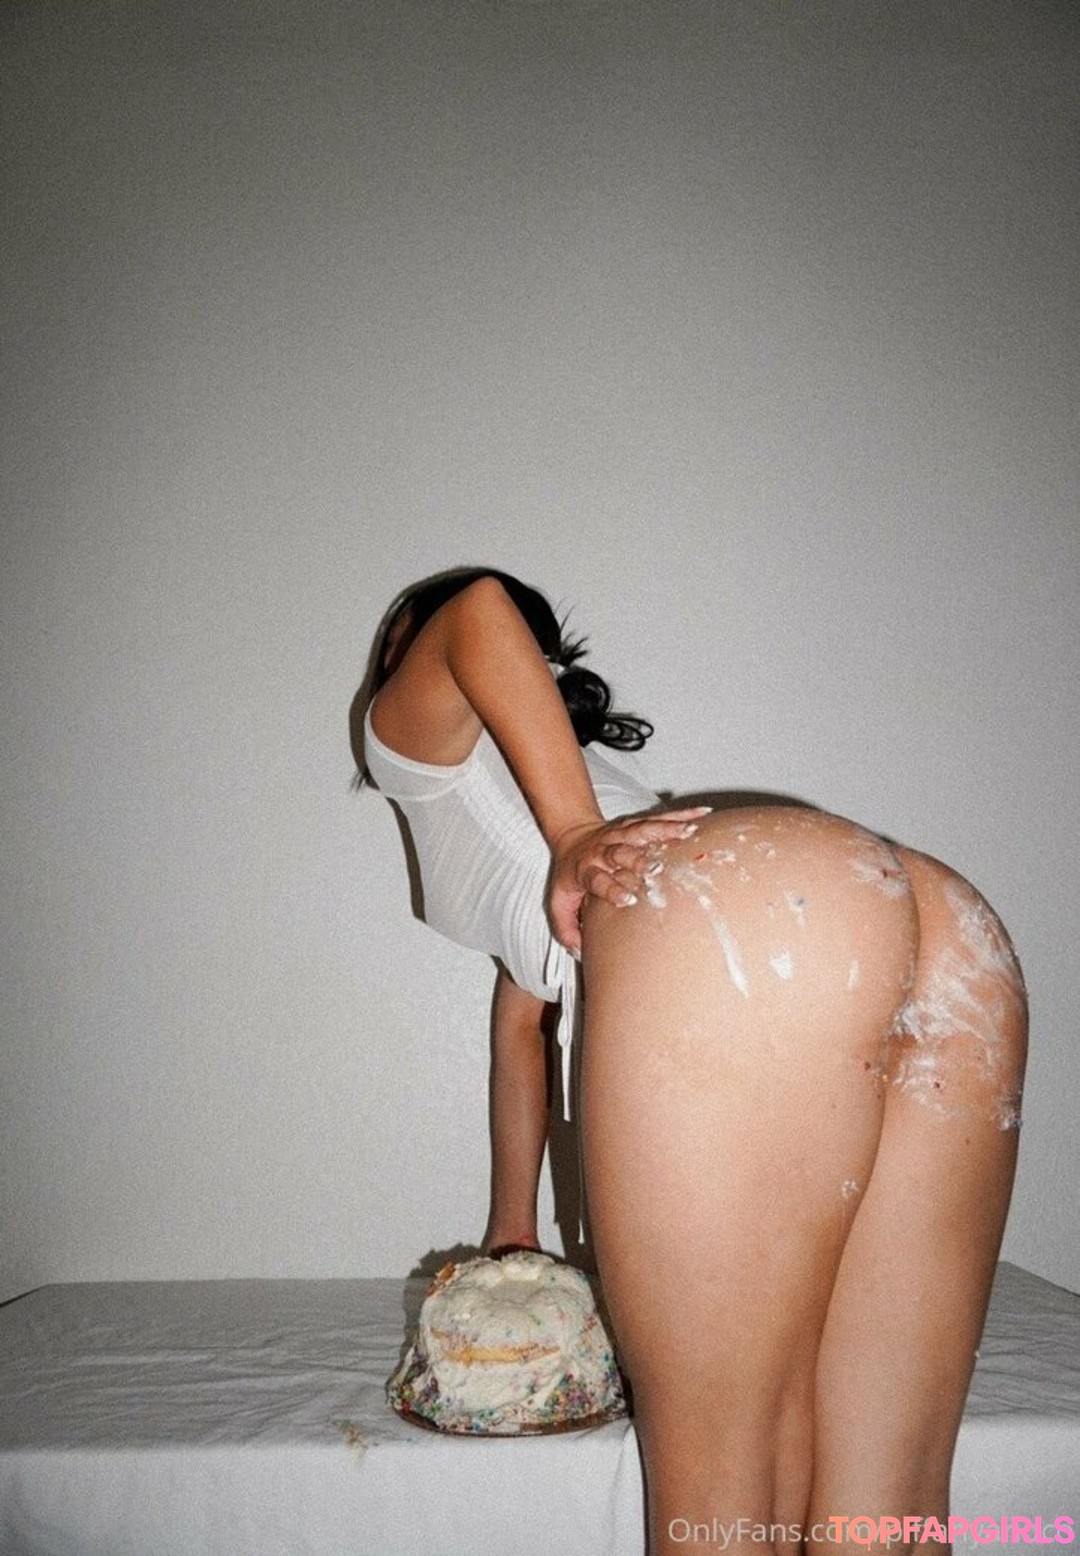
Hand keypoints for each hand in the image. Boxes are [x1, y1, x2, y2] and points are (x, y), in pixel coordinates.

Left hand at [547, 807, 711, 954]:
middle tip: (656, 869)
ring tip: (690, 832)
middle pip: (621, 853)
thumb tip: (581, 953)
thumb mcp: (559, 904)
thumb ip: (567, 930)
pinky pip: (659, 819)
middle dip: (638, 860)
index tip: (628, 899)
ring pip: (642, 831)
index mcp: (585, 870)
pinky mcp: (634, 825)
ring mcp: (619, 835)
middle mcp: (603, 850)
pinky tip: (702, 816)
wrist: (571, 837)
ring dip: (665, 831)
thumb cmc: (570, 876)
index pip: (597, 879)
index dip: (611, 888)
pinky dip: (681, 816)